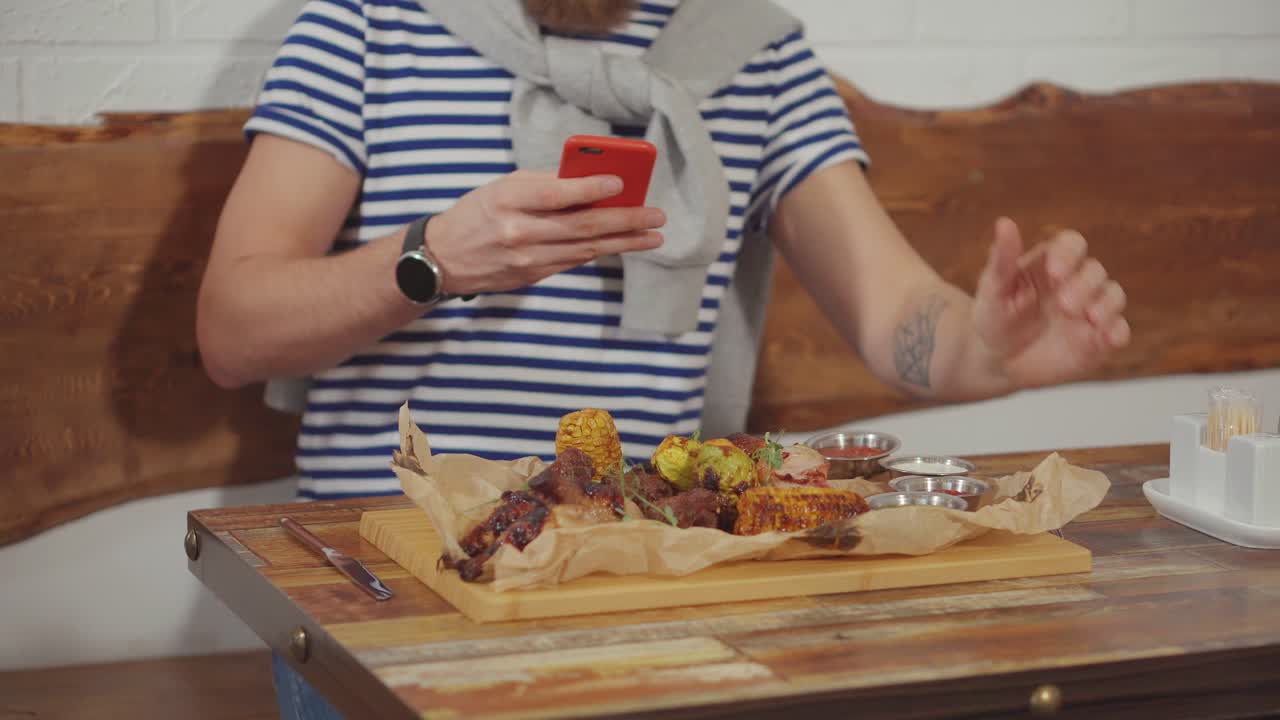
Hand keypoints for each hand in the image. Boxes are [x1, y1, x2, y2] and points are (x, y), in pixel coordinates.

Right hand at [423, 170, 665, 294]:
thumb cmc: (479, 212)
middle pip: (581, 226)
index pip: (556, 194)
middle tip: (656, 217)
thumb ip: (545, 183)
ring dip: (624, 242)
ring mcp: (526, 259)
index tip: (622, 183)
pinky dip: (600, 251)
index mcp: (508, 200)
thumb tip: (593, 179)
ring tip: (652, 235)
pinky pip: (574, 261)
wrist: (444, 258)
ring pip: (585, 249)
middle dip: (625, 221)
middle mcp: (518, 232)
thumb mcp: (503, 187)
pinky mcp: (532, 276)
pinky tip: (623, 244)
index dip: (591, 189)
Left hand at [972, 217, 1130, 388]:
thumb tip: (1004, 223)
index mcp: (1051, 263)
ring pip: (1113, 295)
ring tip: (1090, 318)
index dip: (1069, 254)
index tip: (1054, 273)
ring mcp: (1089, 310)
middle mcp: (1075, 282)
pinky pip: (1119, 331)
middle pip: (1094, 271)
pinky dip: (1116, 332)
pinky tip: (1105, 338)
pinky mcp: (1097, 340)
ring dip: (1106, 304)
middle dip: (1084, 285)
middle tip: (1063, 306)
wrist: (996, 362)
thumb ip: (1002, 260)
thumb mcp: (992, 291)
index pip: (1072, 244)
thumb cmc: (994, 319)